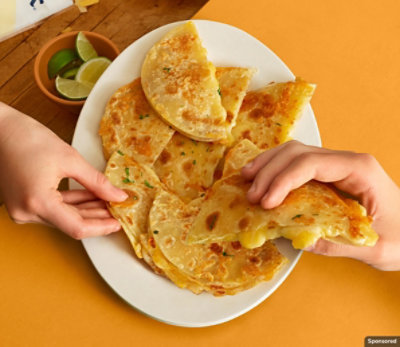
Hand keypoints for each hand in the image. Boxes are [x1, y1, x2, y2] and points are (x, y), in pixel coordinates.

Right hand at [0, 103, 126, 238]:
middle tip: (118, 210)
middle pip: (71, 223)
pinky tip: (92, 197)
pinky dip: (73, 204)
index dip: (101, 227)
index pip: (77, 227)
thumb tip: (118, 196)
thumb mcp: (71, 159)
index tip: (118, 222)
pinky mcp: (24, 203)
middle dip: (97, 217)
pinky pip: (53, 208)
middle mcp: (27, 212)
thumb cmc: (29, 139)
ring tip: (109, 202)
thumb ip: (97, 182)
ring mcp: (23, 209)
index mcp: (37, 203)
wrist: (0, 129)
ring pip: (64, 217)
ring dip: (87, 209)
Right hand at [241, 140, 399, 270]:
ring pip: (294, 152)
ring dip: (268, 165)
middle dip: (270, 172)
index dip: (284, 180)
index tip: (267, 202)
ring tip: (247, 180)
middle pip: (297, 153)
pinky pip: (296, 163)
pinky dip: (275, 168)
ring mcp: (336, 164)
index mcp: (360, 170)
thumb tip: (297, 238)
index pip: (312, 163)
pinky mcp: (328, 174)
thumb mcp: (376, 248)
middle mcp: (346, 160)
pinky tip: (260, 177)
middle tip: (252, 195)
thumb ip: (337, 244)